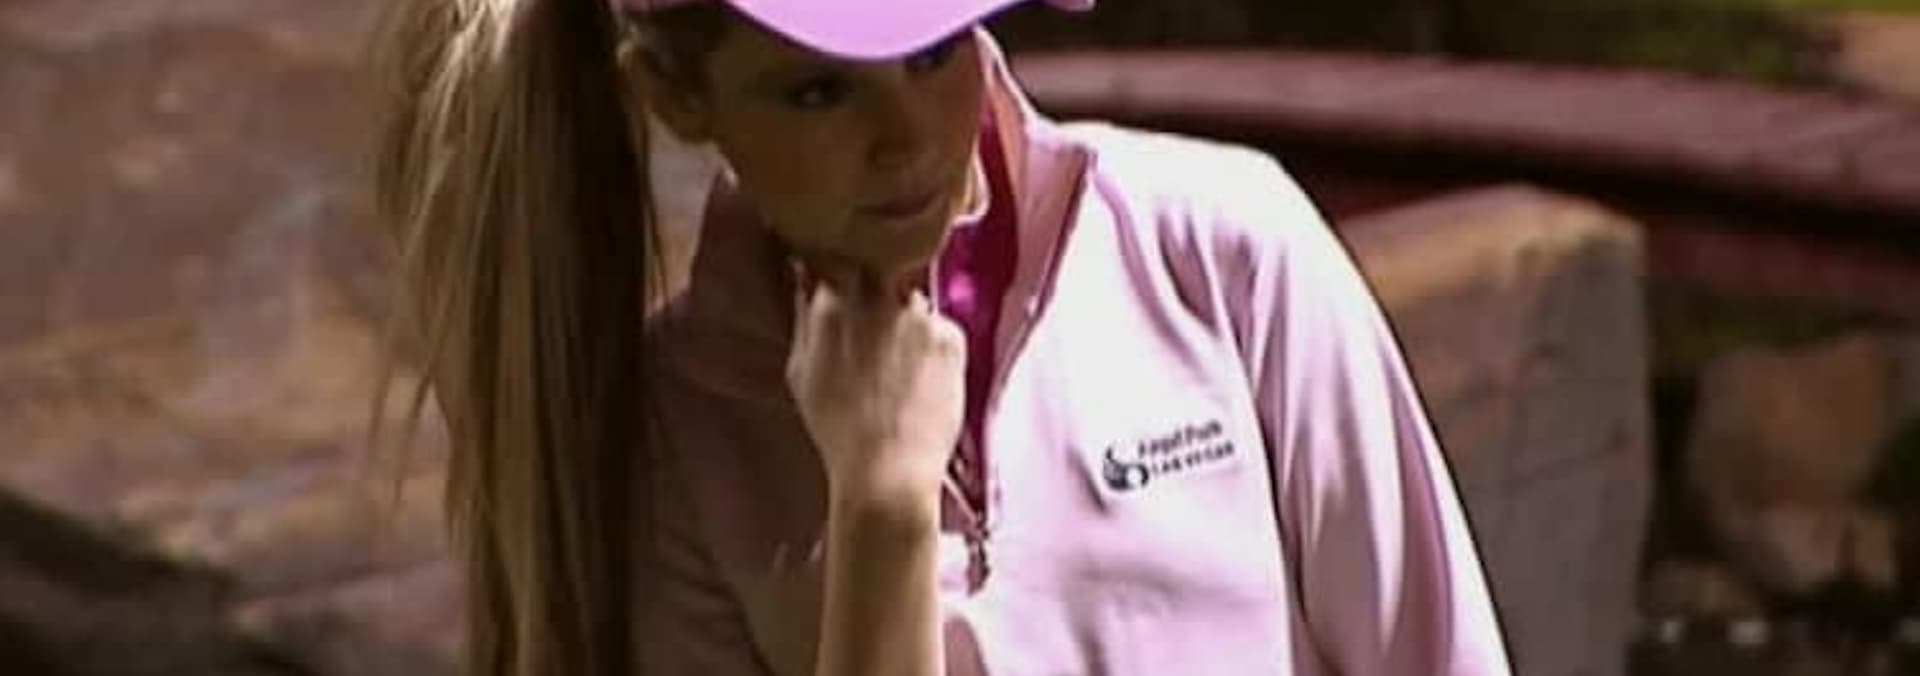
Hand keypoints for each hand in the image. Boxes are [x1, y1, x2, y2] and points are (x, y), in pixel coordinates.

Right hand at [784, 256, 965, 520]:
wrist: (887, 470)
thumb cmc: (837, 428)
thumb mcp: (800, 370)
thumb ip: (805, 316)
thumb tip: (805, 277)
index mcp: (830, 303)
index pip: (839, 256)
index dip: (844, 267)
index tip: (845, 283)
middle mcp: (875, 298)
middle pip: (879, 268)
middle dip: (876, 286)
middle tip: (875, 330)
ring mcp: (918, 314)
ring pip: (913, 300)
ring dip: (907, 321)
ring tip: (900, 369)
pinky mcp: (951, 334)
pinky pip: (942, 328)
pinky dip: (935, 348)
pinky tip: (923, 383)